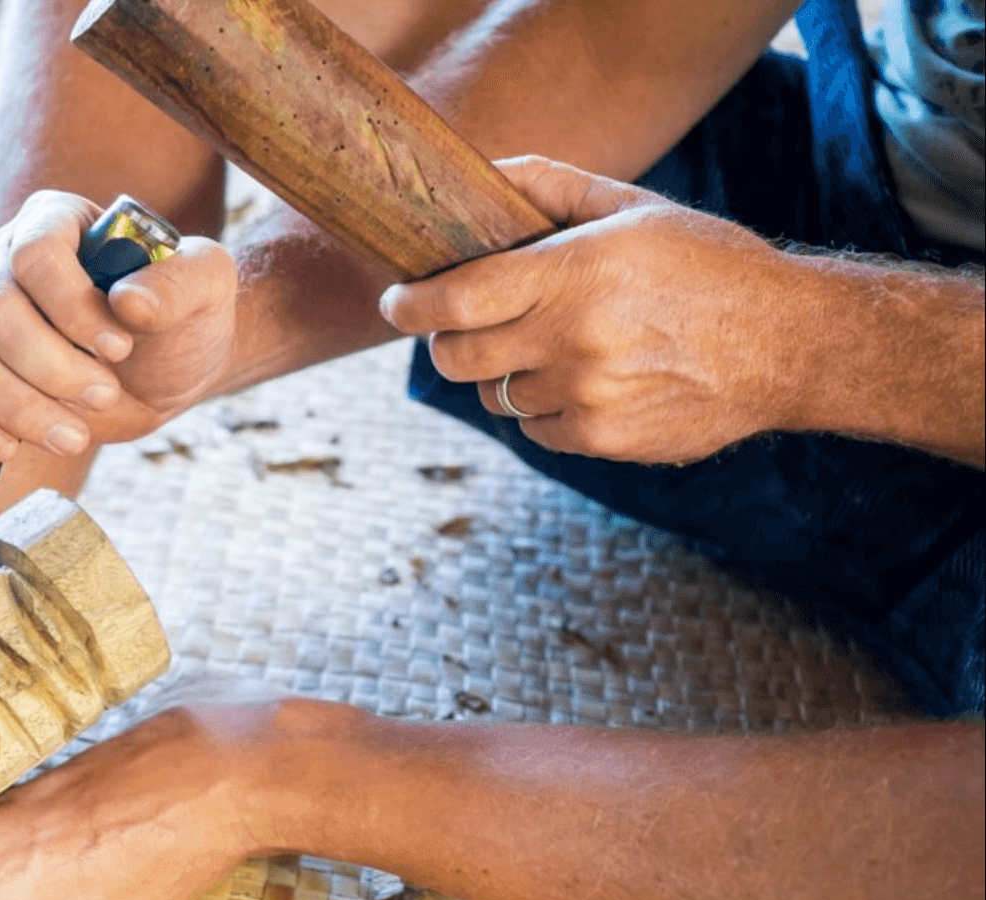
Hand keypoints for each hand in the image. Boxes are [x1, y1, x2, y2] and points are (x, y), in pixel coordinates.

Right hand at [0, 190, 238, 461]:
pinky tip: (12, 446)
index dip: (71, 306)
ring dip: (20, 407)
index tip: (120, 347)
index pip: (35, 254)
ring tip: (75, 435)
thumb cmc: (184, 316)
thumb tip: (129, 299)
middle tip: (106, 395)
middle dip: (51, 368)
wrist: (166, 369)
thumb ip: (183, 281)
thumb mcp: (208, 287)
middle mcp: (4, 262)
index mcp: (55, 223)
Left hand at [378, 156, 808, 464]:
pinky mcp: (602, 438)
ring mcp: (586, 396)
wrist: (788, 343)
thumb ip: (551, 187)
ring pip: (495, 395)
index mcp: (574, 275)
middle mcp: (573, 340)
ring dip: (505, 373)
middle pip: (455, 359)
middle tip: (463, 326)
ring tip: (553, 347)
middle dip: (445, 342)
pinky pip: (535, 429)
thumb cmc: (707, 265)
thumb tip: (481, 176)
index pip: (453, 301)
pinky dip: (544, 407)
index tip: (396, 302)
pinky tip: (586, 380)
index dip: (410, 306)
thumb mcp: (633, 208)